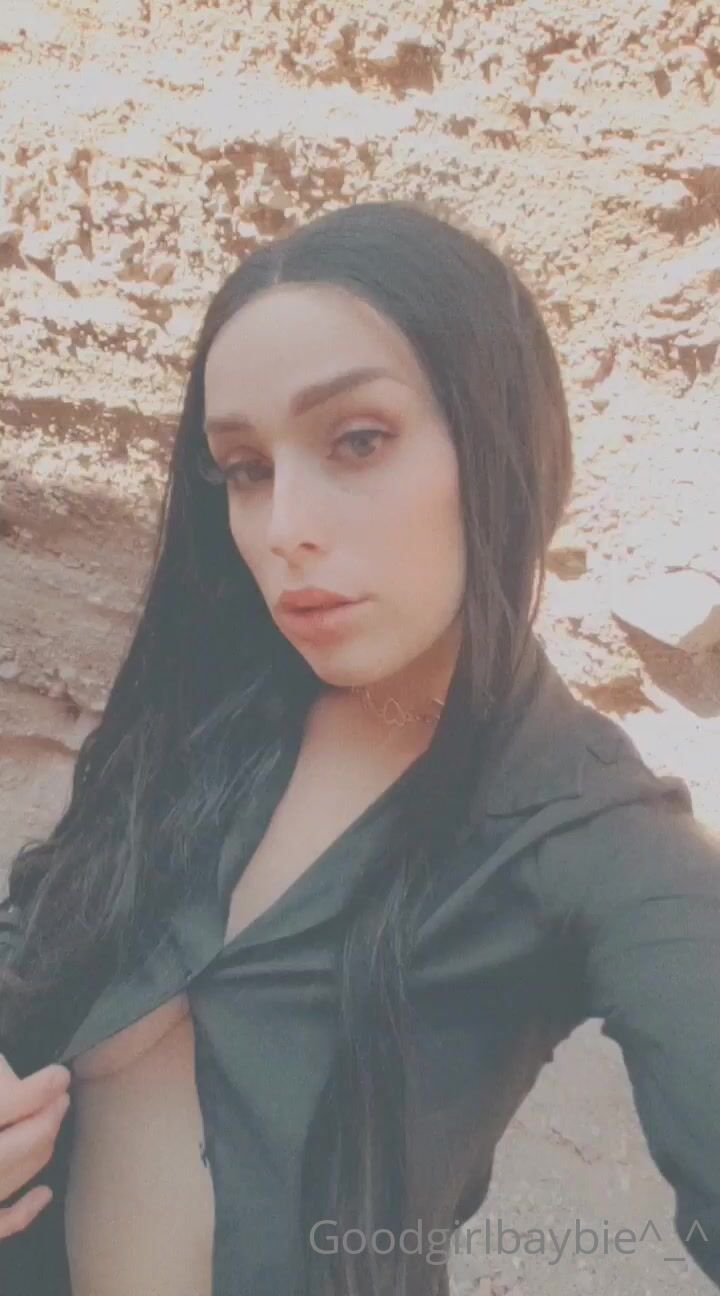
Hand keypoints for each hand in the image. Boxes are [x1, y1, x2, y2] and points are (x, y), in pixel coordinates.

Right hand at [0, 1052, 70, 1238]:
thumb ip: (1, 1076)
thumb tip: (41, 1084)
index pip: (7, 1102)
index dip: (41, 1087)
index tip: (60, 1075)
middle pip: (20, 1142)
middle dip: (48, 1117)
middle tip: (62, 1096)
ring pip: (15, 1176)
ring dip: (42, 1148)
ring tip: (53, 1119)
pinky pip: (0, 1222)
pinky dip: (24, 1211)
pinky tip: (44, 1194)